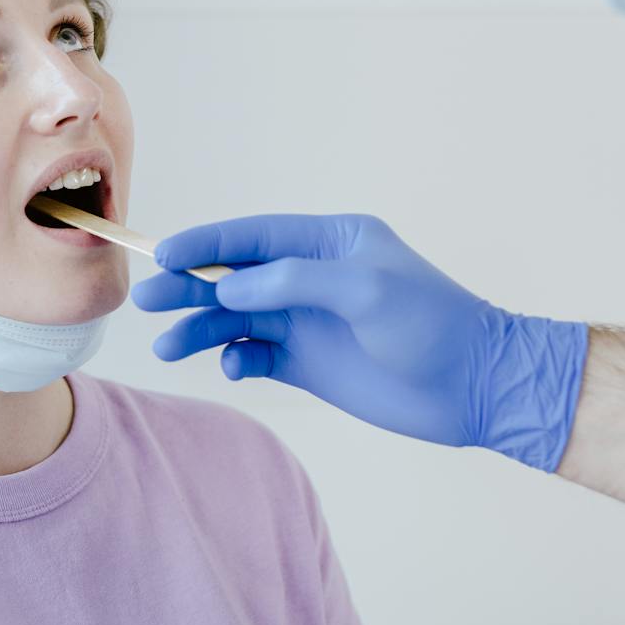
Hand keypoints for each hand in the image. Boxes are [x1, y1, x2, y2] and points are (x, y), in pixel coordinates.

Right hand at [131, 213, 587, 471]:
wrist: (477, 389)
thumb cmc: (433, 326)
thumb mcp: (364, 290)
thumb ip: (292, 281)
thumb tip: (229, 286)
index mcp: (331, 242)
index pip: (254, 236)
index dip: (206, 243)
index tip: (163, 254)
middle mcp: (313, 277)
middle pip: (235, 276)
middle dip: (190, 286)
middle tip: (147, 301)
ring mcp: (310, 321)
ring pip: (237, 317)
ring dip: (201, 328)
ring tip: (166, 346)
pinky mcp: (310, 363)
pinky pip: (256, 354)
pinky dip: (236, 358)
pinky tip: (234, 367)